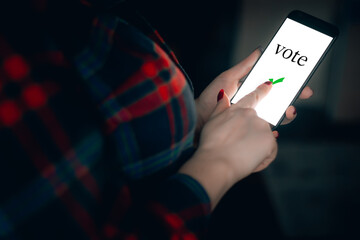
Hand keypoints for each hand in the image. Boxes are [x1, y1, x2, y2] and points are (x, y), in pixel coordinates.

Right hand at [180, 83, 276, 208]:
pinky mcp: (269, 140)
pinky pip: (270, 152)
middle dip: (252, 137)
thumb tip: (224, 94)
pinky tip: (248, 162)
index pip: (253, 97)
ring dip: (256, 149)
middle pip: (258, 125)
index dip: (262, 90)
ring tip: (239, 157)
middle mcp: (252, 115)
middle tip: (238, 149)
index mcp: (238, 109)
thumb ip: (221, 107)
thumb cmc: (210, 144)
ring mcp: (262, 127)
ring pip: (264, 140)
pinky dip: (262, 159)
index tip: (269, 85)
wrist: (216, 162)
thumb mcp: (212, 121)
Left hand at [195, 48, 312, 133]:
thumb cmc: (210, 98)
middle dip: (293, 99)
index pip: (275, 87)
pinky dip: (272, 132)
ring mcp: (252, 118)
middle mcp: (254, 105)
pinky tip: (275, 130)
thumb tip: (260, 50)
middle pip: (280, 102)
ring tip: (288, 111)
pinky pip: (264, 132)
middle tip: (301, 96)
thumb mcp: (228, 79)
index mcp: (252, 91)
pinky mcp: (248, 131)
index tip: (302, 82)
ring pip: (276, 117)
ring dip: (286, 115)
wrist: (198, 120)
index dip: (290, 85)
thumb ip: (244, 66)